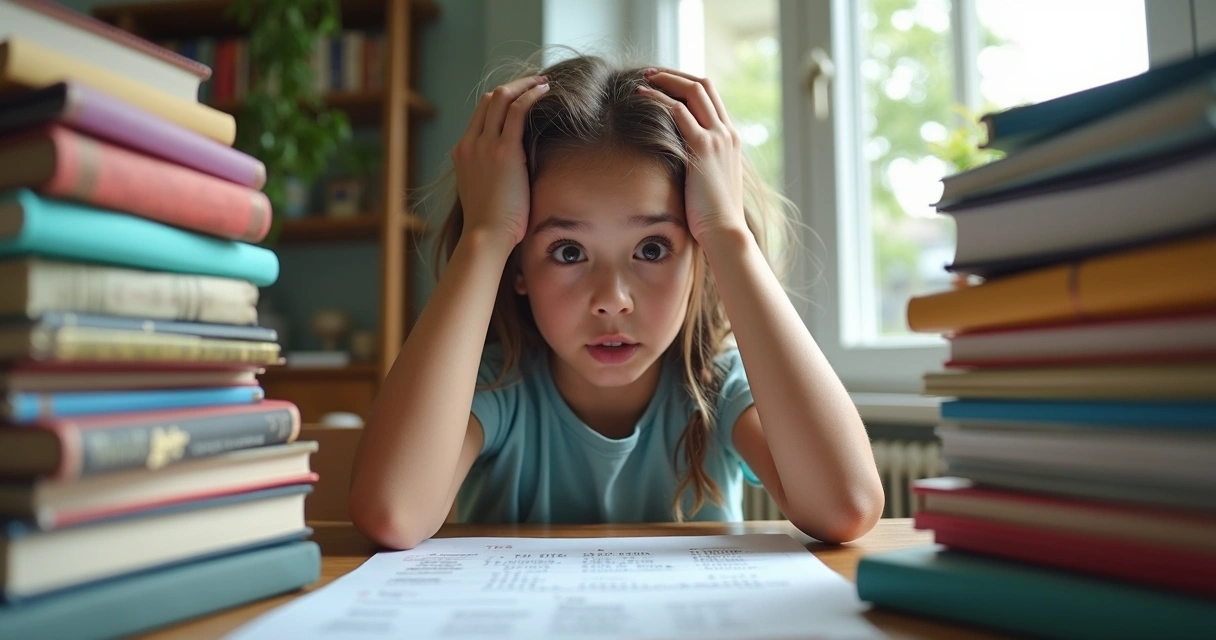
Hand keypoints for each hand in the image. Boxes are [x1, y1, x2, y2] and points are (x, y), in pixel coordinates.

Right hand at [452, 75, 549, 245]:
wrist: (485, 236)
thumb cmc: (490, 224)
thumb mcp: (482, 191)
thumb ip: (489, 174)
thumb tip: (510, 173)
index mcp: (462, 152)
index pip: (481, 113)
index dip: (502, 99)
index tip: (522, 96)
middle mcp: (470, 143)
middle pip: (490, 99)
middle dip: (515, 86)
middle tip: (536, 83)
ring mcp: (484, 145)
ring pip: (502, 97)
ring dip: (525, 85)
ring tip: (544, 82)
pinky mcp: (503, 151)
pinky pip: (518, 111)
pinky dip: (532, 96)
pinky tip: (546, 91)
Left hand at [639, 69, 745, 243]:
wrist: (725, 232)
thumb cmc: (713, 217)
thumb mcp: (707, 183)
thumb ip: (697, 166)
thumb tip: (675, 164)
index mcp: (731, 139)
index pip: (711, 98)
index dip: (687, 84)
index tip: (665, 83)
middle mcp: (728, 133)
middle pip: (703, 85)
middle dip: (676, 75)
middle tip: (651, 73)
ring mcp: (718, 138)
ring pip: (693, 91)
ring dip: (666, 80)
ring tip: (643, 79)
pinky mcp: (704, 148)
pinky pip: (680, 112)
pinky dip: (660, 99)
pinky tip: (641, 96)